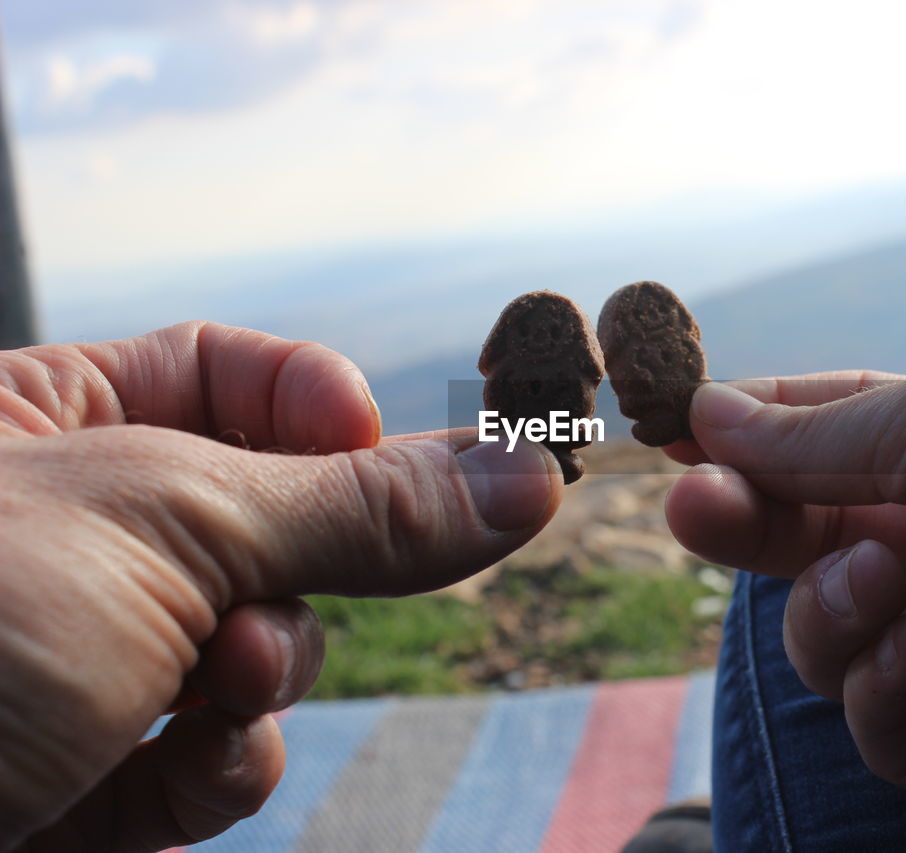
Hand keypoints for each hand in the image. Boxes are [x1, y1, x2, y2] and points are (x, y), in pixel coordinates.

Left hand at [0, 322, 560, 851]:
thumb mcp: (166, 525)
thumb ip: (360, 505)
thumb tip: (525, 477)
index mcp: (43, 423)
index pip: (229, 377)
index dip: (319, 408)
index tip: (381, 449)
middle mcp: (65, 540)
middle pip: (268, 523)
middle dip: (295, 569)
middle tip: (274, 596)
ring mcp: (82, 665)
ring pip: (257, 648)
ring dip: (263, 673)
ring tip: (207, 685)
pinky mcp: (88, 781)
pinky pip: (214, 756)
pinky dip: (224, 766)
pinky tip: (183, 767)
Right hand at [664, 355, 905, 842]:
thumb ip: (811, 434)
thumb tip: (707, 414)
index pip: (822, 445)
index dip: (746, 440)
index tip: (675, 435)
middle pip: (802, 542)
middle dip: (743, 524)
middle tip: (691, 510)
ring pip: (825, 636)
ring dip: (830, 604)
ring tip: (884, 575)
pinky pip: (875, 718)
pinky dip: (879, 679)